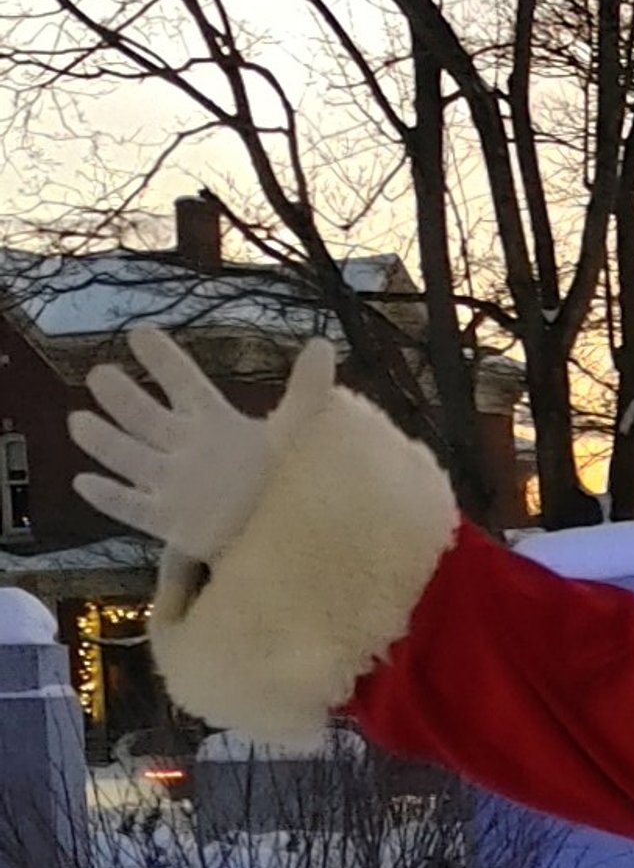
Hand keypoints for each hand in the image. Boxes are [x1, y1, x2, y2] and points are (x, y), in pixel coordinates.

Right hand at [70, 326, 336, 562]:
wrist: (288, 534)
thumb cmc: (289, 478)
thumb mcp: (299, 431)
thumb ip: (307, 390)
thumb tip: (323, 344)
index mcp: (215, 422)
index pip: (185, 384)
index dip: (164, 360)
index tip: (139, 333)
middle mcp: (187, 448)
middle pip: (147, 418)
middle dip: (123, 398)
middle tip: (99, 374)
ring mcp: (174, 485)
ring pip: (131, 458)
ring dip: (105, 441)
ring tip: (77, 421)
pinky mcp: (170, 521)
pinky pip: (134, 508)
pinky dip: (110, 497)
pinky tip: (83, 482)